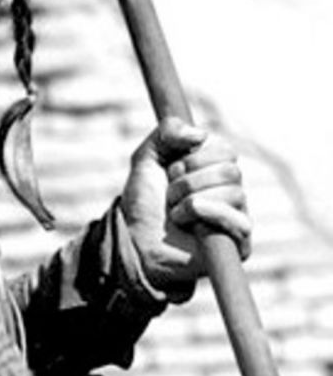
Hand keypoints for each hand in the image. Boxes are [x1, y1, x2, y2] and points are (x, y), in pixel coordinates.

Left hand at [121, 117, 250, 297]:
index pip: (226, 150)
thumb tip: (200, 135)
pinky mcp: (239, 244)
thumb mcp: (147, 156)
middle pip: (231, 171)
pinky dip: (207, 215)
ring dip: (191, 200)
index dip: (195, 157)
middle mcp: (230, 191)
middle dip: (189, 180)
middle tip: (170, 193)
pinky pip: (240, 222)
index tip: (171, 168)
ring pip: (234, 193)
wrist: (134, 238)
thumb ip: (168, 132)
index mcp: (215, 169)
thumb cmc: (144, 200)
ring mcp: (236, 217)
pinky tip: (187, 222)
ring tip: (174, 212)